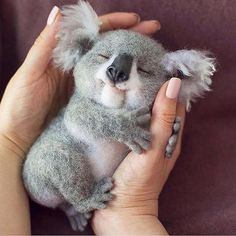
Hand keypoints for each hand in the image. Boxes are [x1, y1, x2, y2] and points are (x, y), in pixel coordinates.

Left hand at [0, 6, 160, 157]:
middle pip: (107, 48)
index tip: (136, 20)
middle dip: (130, 38)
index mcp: (64, 57)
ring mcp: (85, 87)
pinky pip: (108, 91)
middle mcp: (78, 69)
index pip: (92, 34)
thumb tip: (59, 13)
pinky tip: (136, 83)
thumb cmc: (20, 105)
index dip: (114, 24)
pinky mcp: (88, 103)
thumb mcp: (30, 73)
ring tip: (152, 55)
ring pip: (111, 69)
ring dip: (130, 60)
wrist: (20, 137)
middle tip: (153, 32)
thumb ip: (45, 45)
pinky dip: (122, 86)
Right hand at [92, 78, 185, 234]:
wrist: (119, 209)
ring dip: (139, 101)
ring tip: (126, 86)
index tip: (156, 70)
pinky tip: (117, 106)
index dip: (169, 87)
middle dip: (152, 91)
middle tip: (137, 75)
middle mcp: (160, 138)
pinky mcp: (129, 146)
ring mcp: (144, 142)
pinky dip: (128, 113)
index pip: (176, 104)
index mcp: (171, 137)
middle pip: (161, 108)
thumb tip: (173, 84)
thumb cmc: (138, 180)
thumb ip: (164, 118)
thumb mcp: (154, 147)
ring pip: (146, 115)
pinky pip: (132, 124)